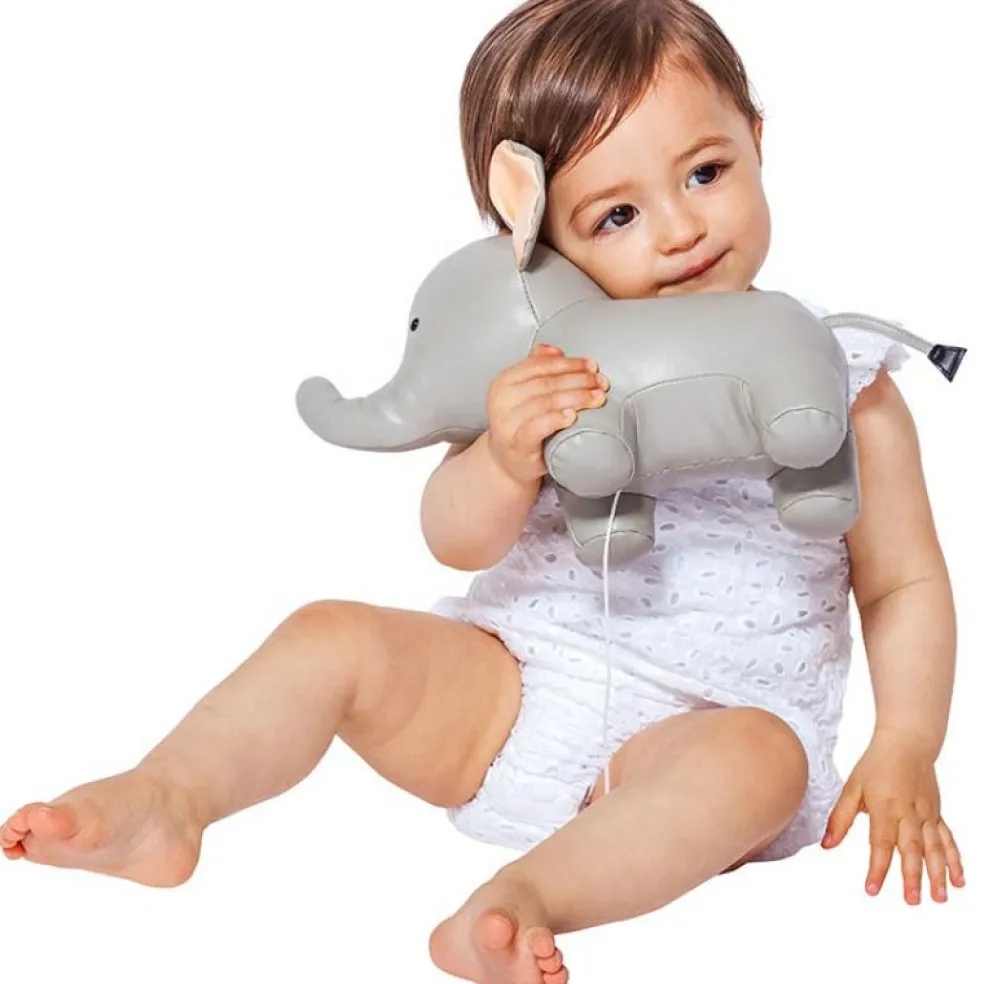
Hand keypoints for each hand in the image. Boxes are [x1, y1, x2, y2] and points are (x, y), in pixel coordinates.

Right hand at [486, 343, 608, 484]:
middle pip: (547, 383)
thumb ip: (537, 369)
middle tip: (601, 382)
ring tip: (597, 397)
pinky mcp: (516, 443)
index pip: (540, 365)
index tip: (591, 365)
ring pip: (546, 403)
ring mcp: (507, 422)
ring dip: (576, 398)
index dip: (569, 364)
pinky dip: (556, 419)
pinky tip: (572, 416)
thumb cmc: (521, 424)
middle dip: (579, 380)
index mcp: (504, 381)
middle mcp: (502, 399)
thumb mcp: (524, 394)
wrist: (507, 462)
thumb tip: (556, 350)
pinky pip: (537, 427)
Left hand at [822, 730, 965, 903]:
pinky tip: (959, 881)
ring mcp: (926, 814)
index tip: (872, 889)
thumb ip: (840, 818)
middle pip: (911, 849)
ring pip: (934, 848)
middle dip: (912, 877)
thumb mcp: (851, 787)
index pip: (881, 843)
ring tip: (938, 898)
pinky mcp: (936, 814)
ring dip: (938, 874)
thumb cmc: (875, 765)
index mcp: (885, 807)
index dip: (877, 868)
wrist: (906, 743)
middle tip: (911, 901)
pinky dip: (955, 861)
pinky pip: (948, 840)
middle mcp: (909, 813)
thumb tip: (826, 845)